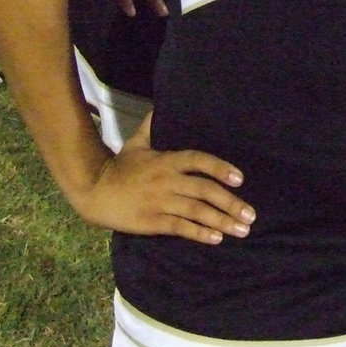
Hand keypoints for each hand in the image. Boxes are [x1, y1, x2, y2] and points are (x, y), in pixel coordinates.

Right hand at [76, 114, 256, 240]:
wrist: (95, 190)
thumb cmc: (119, 167)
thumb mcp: (136, 143)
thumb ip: (151, 127)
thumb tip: (159, 107)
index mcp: (167, 160)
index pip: (199, 161)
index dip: (220, 168)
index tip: (240, 179)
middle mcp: (168, 180)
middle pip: (205, 190)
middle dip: (231, 203)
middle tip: (250, 215)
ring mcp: (161, 202)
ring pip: (197, 212)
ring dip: (222, 221)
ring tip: (241, 230)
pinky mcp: (152, 222)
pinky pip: (180, 228)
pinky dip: (199, 233)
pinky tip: (216, 239)